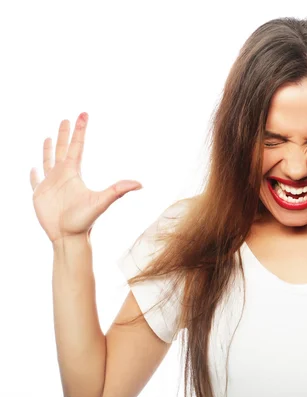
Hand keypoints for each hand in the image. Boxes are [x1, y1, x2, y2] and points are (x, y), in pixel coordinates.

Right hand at [30, 112, 142, 244]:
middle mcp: (63, 176)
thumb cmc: (85, 221)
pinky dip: (33, 173)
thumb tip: (141, 184)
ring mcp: (51, 185)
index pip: (77, 146)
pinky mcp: (39, 195)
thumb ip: (118, 190)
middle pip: (63, 149)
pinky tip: (33, 167)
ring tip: (48, 137)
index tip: (83, 115)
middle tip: (66, 119)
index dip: (80, 130)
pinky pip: (35, 181)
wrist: (69, 238)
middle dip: (65, 134)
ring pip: (48, 161)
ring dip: (48, 149)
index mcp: (74, 173)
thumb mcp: (102, 201)